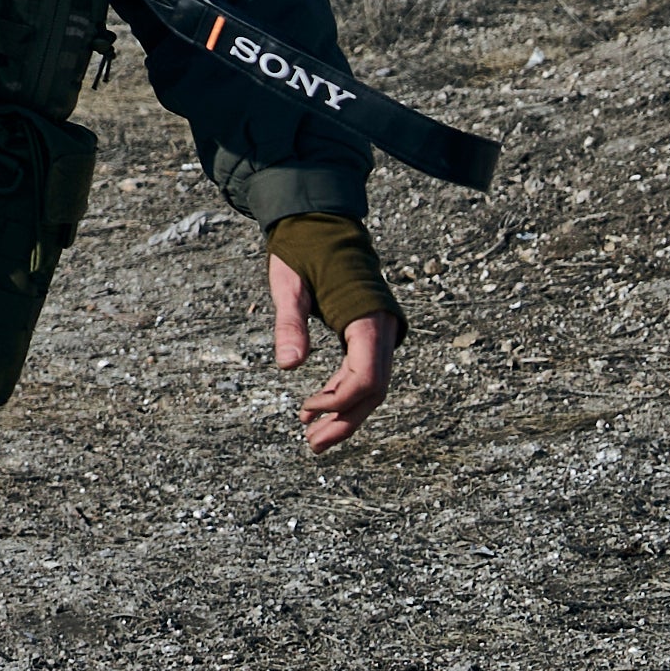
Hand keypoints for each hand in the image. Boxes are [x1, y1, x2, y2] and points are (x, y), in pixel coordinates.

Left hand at [273, 253, 400, 452]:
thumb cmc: (302, 251)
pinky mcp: (367, 335)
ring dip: (344, 414)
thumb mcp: (288, 285)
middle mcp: (381, 330)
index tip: (306, 411)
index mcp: (368, 318)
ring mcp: (378, 334)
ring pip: (371, 387)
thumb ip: (289, 324)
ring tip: (312, 437)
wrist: (319, 224)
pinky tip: (314, 408)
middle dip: (345, 421)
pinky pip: (362, 374)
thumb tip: (287, 367)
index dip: (340, 401)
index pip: (366, 377)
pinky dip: (341, 394)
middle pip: (373, 390)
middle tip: (312, 446)